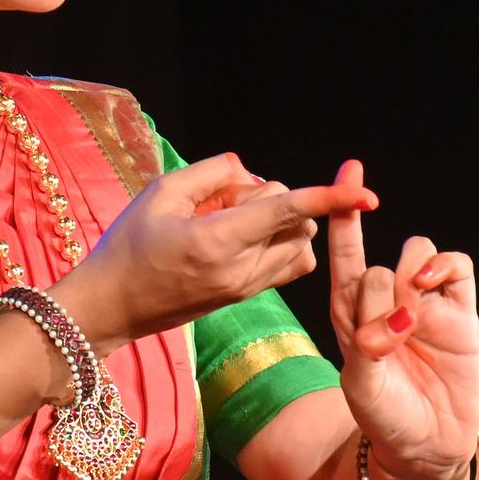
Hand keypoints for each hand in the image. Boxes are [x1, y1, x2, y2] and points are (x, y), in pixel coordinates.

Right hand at [75, 151, 377, 342]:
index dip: (330, 198)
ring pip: (299, 244)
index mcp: (216, 242)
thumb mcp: (159, 193)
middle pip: (297, 221)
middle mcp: (239, 270)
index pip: (285, 211)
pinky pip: (289, 264)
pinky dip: (280, 242)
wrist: (111, 306)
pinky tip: (244, 237)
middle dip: (273, 197)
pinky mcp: (245, 297)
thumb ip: (210, 173)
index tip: (368, 195)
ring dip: (280, 222)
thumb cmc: (126, 246)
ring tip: (229, 221)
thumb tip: (248, 173)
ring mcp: (245, 288)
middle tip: (221, 199)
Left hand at [328, 159, 478, 477]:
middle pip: (378, 261)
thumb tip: (401, 312)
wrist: (424, 444)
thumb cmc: (382, 415)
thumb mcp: (361, 384)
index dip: (342, 214)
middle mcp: (384, 299)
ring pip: (417, 253)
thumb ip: (370, 344)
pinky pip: (456, 268)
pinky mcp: (459, 312)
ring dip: (413, 271)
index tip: (347, 173)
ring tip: (414, 311)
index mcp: (348, 310)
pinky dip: (446, 265)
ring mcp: (423, 303)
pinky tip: (436, 282)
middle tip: (386, 334)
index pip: (342, 251)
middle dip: (379, 291)